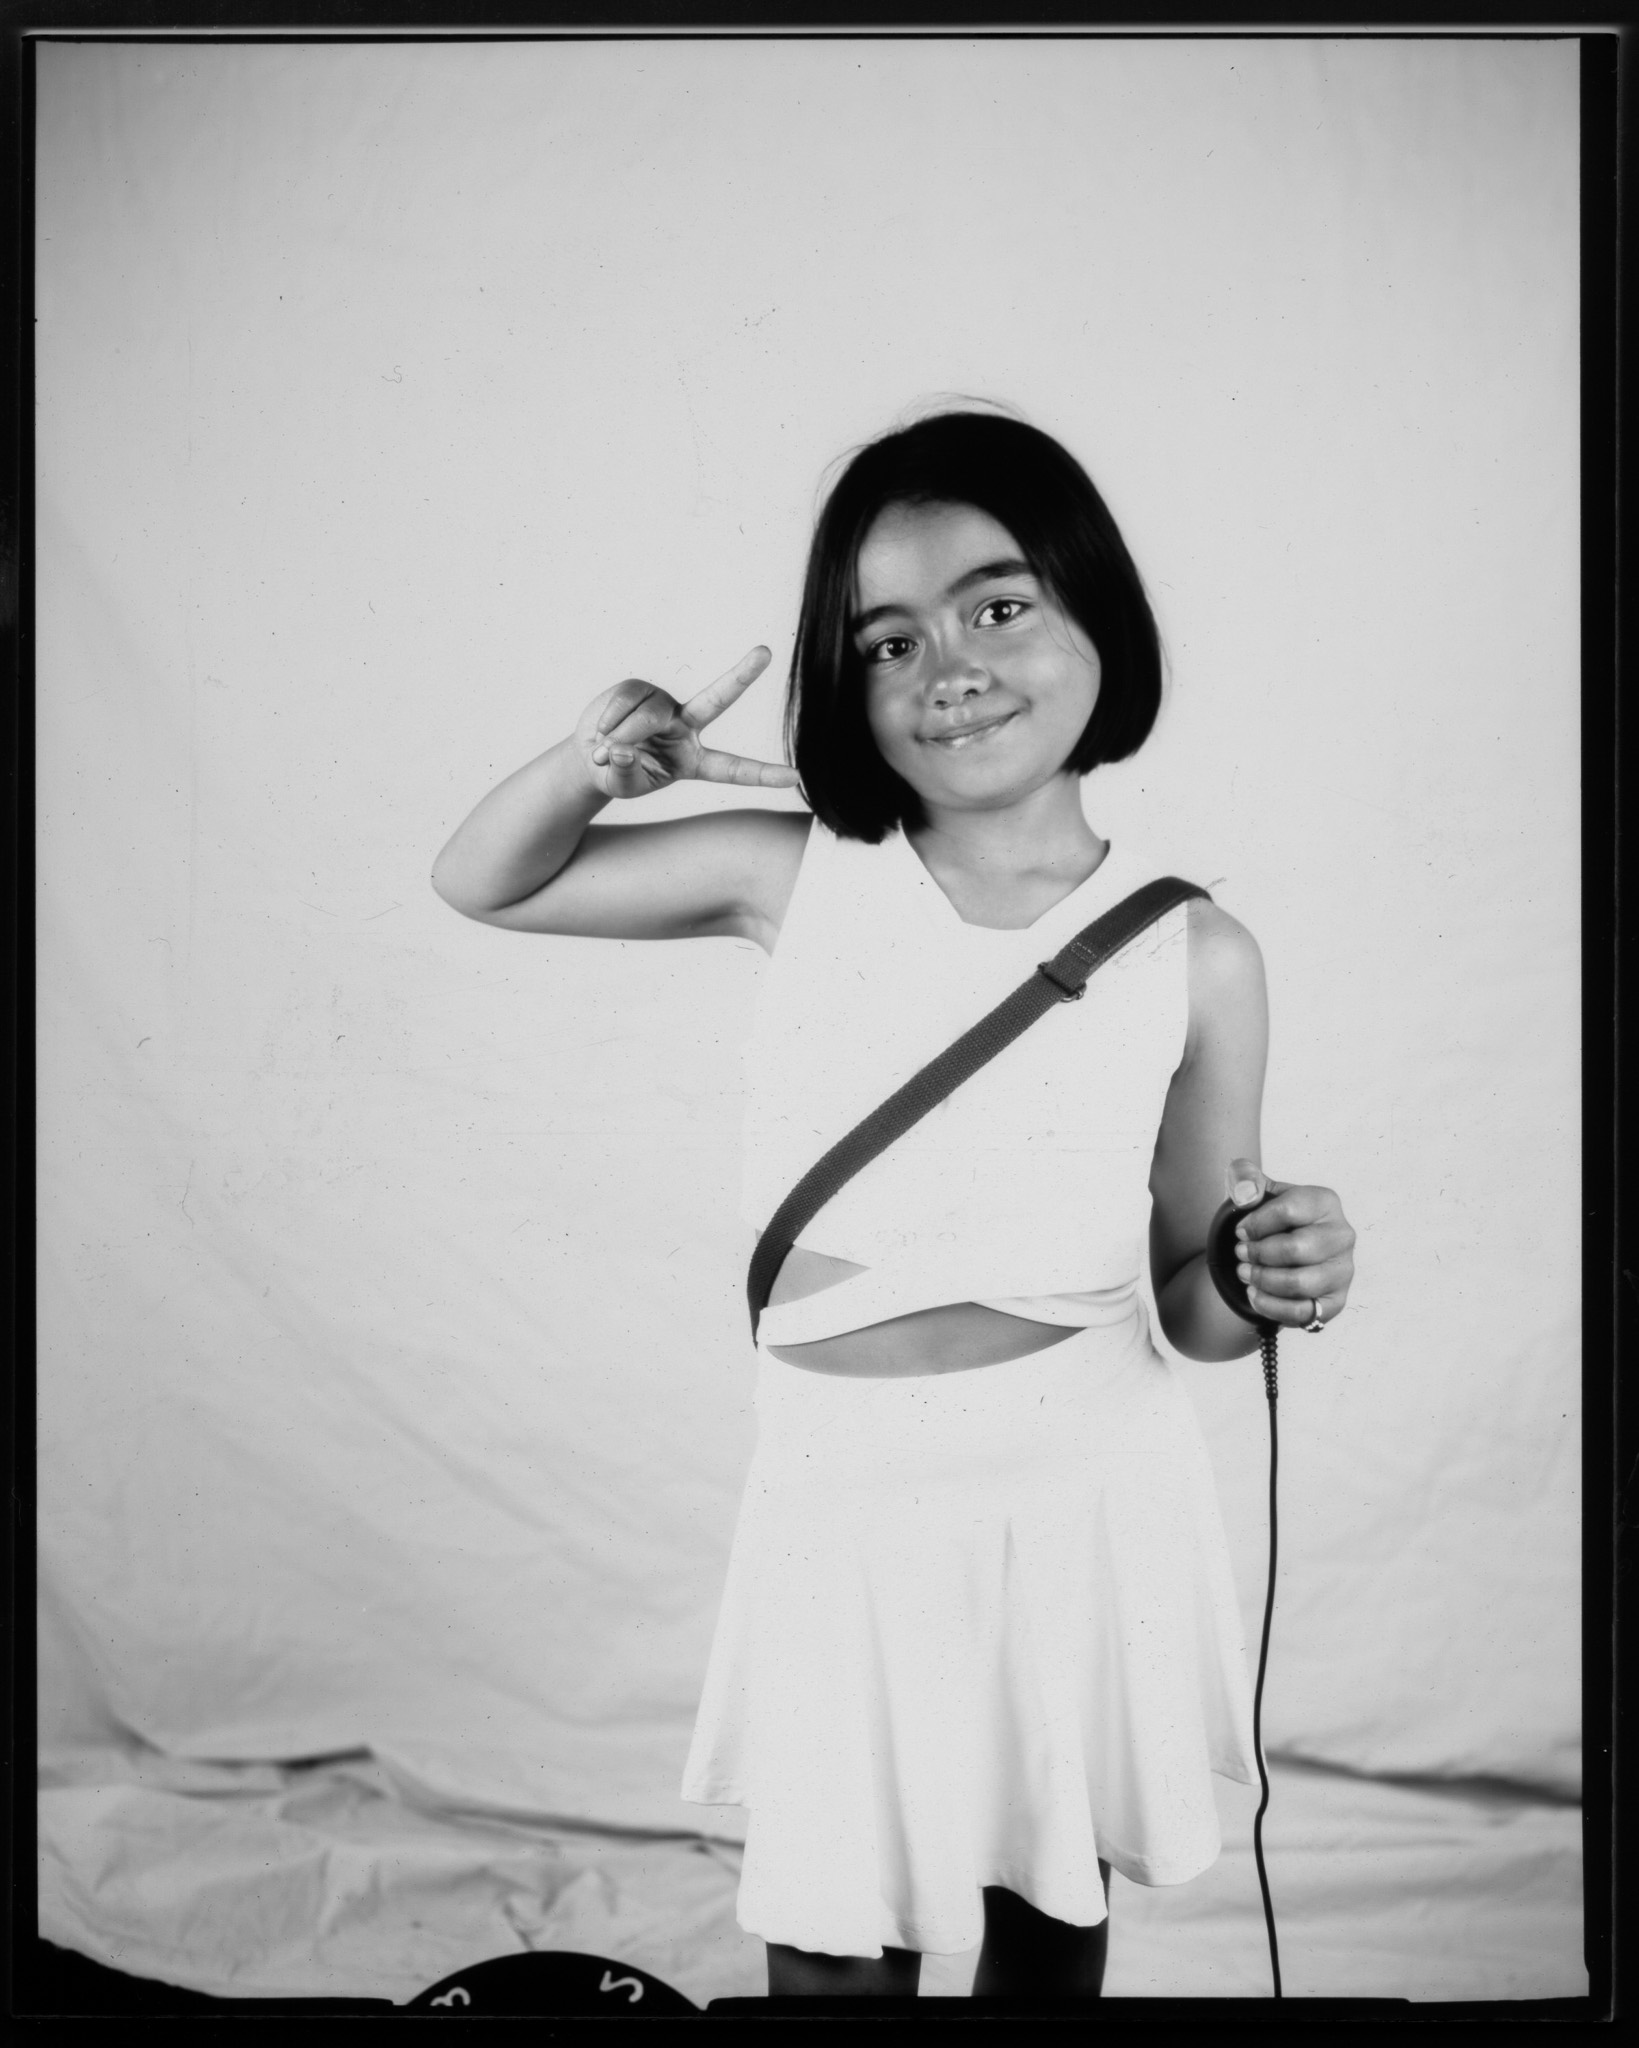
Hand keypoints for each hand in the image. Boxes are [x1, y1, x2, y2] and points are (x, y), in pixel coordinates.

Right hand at [576, 646, 802, 798]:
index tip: (794, 777)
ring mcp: (665, 705)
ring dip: (622, 734)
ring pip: (650, 714)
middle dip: (741, 676)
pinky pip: (628, 699)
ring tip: (603, 750)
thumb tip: (623, 750)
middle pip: (718, 700)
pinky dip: (610, 719)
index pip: (733, 768)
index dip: (761, 773)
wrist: (590, 754)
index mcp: (695, 761)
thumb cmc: (617, 774)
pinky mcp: (641, 689)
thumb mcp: (622, 786)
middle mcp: (687, 727)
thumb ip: (625, 774)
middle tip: (766, 652)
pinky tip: (600, 730)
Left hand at [1226, 1157, 1355, 1329]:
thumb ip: (1245, 1182)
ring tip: (1245, 1273)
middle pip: (1296, 1249)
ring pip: (1299, 1283)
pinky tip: (1254, 1294)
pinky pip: (1302, 1312)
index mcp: (1325, 1202)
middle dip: (1259, 1254)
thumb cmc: (1271, 1219)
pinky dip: (1271, 1306)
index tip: (1240, 1232)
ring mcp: (1343, 1270)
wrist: (1282, 1250)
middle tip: (1240, 1254)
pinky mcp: (1335, 1301)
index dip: (1256, 1224)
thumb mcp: (1257, 1192)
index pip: (1288, 1211)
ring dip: (1263, 1280)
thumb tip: (1245, 1193)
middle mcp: (1342, 1235)